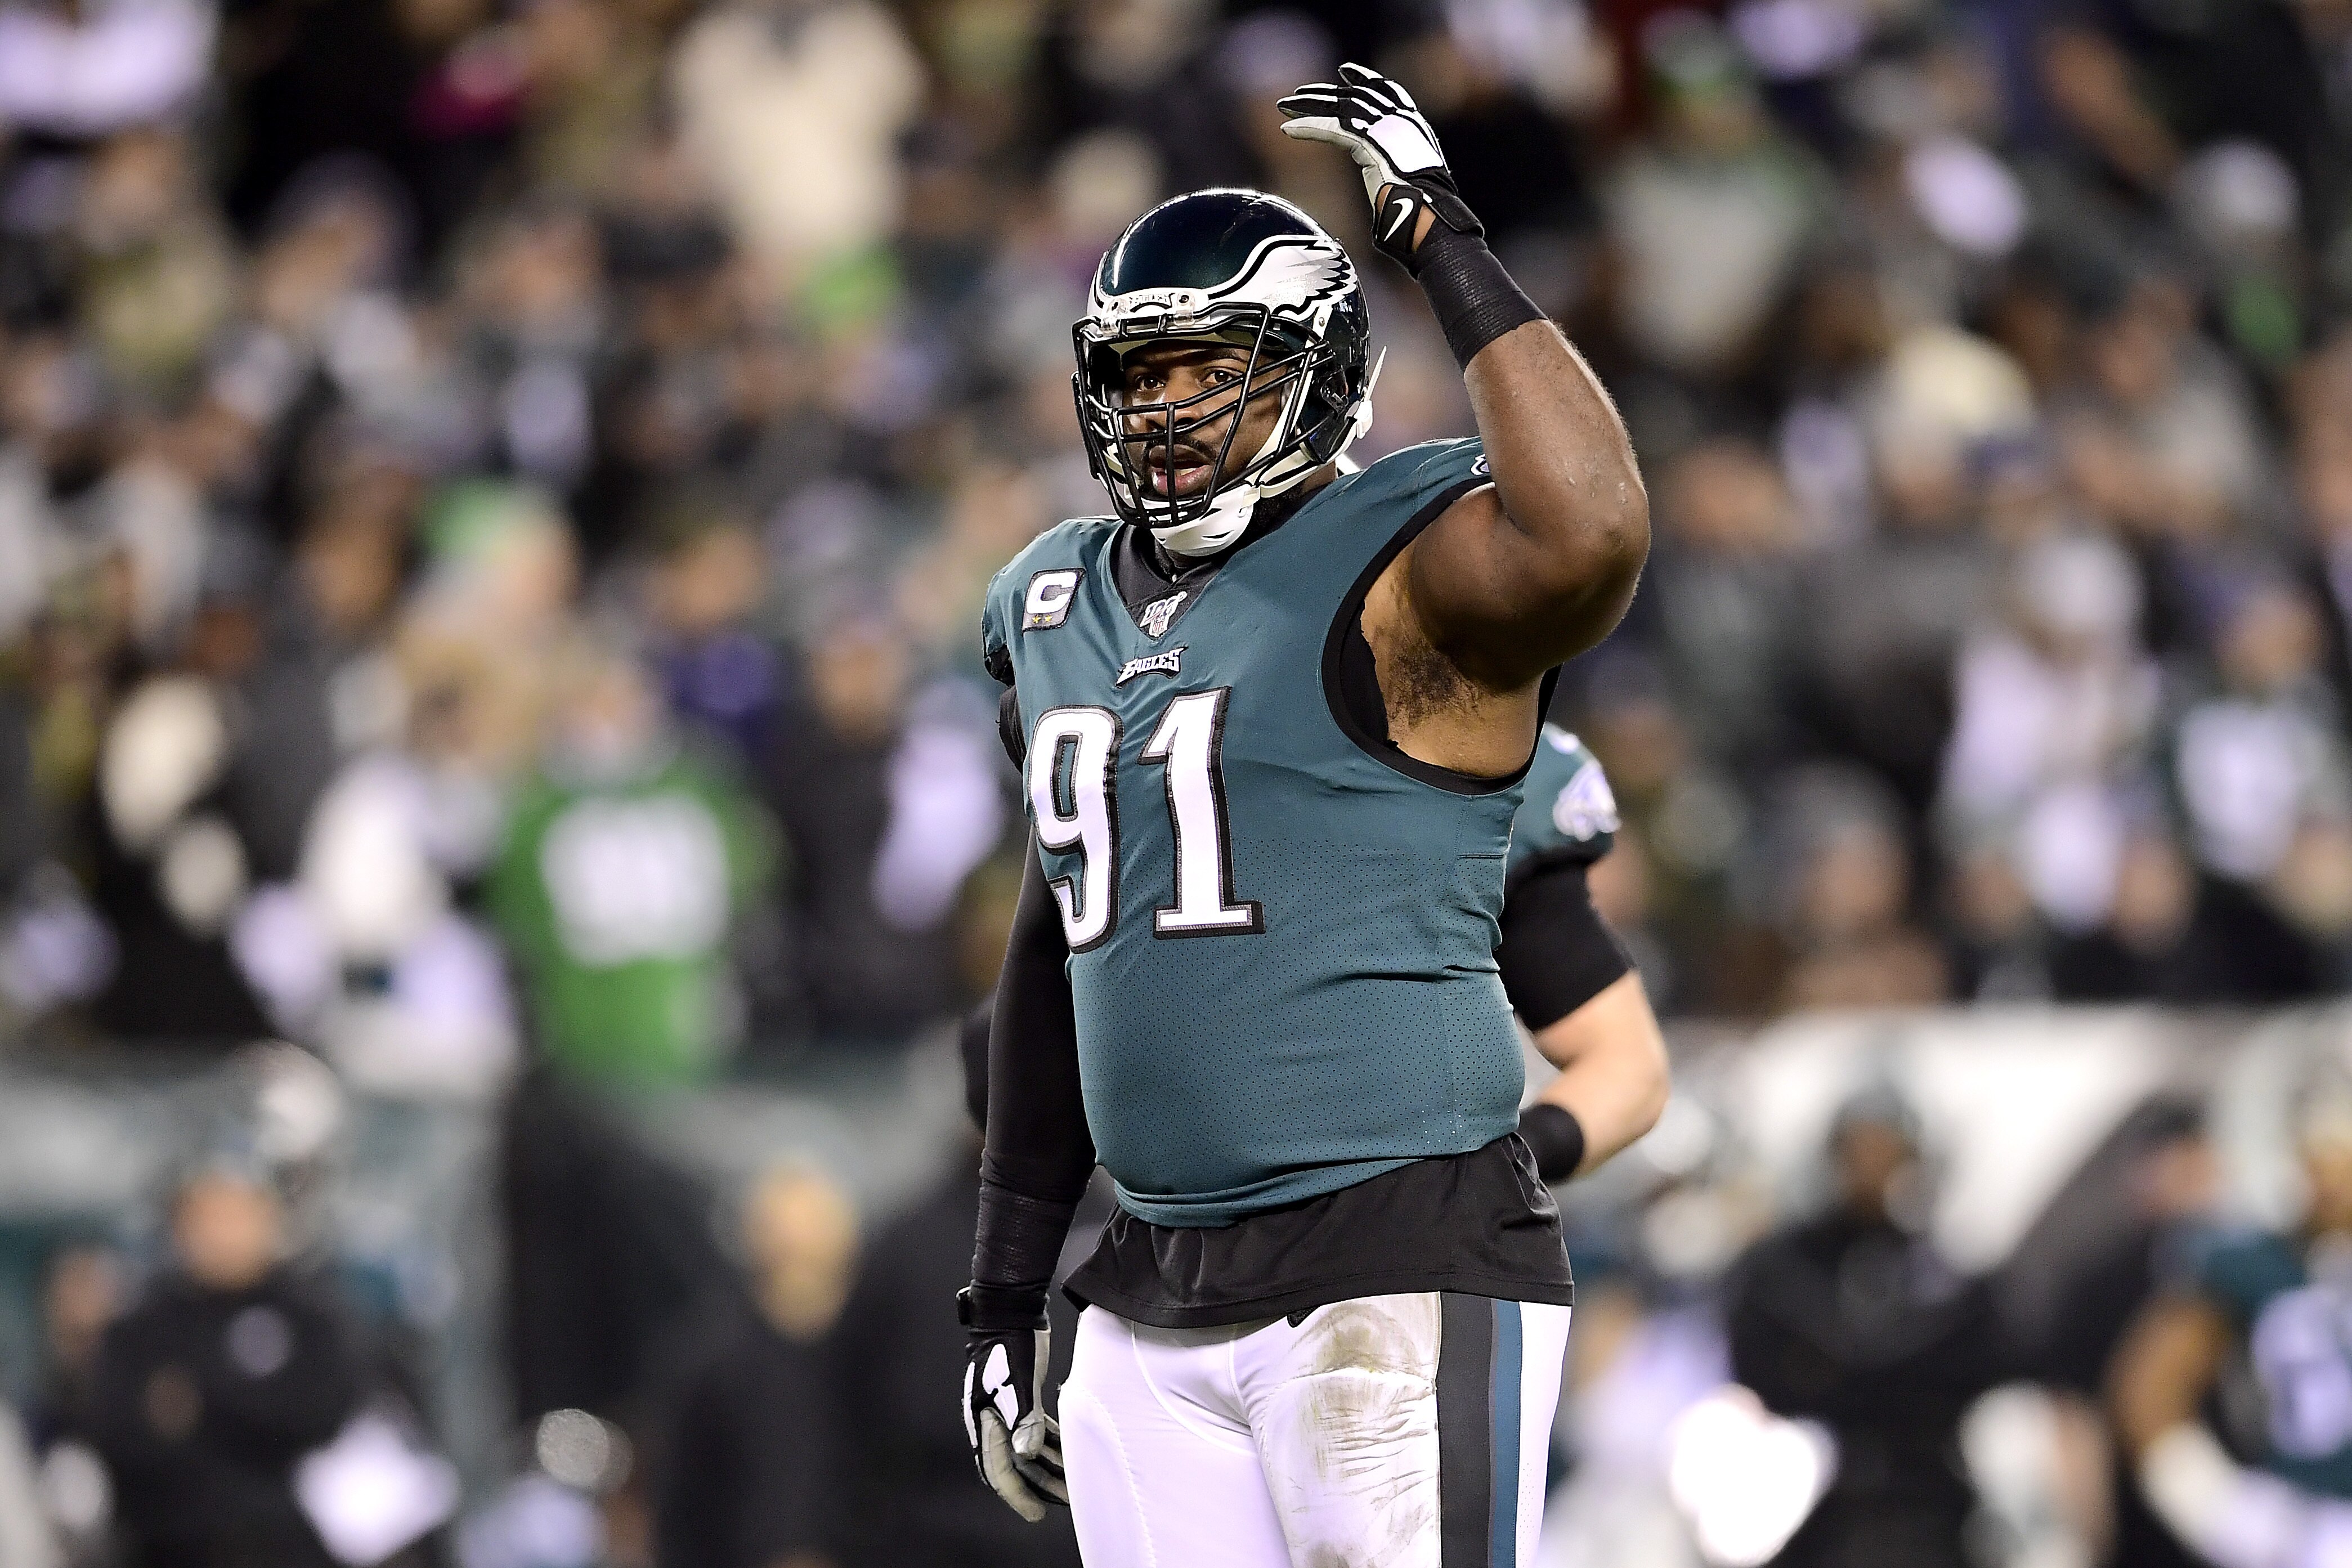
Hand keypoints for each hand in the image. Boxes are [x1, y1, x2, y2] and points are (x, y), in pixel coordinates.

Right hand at [960, 1314, 1067, 1521]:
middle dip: (1040, 1485)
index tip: (1036, 1514)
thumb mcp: (1017, 1381)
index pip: (998, 1470)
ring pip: (1029, 1447)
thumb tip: (1026, 1455)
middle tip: (1066, 1501)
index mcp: (985, 1419)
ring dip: (1050, 1465)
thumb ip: (1023, 1418)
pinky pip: (1037, 1428)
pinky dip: (1051, 1442)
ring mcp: (1008, 1407)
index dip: (1017, 1495)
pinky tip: (1070, 1450)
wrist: (1011, 1308)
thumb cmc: (1010, 1342)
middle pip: (1016, 1463)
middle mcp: (994, 1418)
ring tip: (1073, 1481)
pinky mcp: (1023, 1395)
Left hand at [1278, 63, 1480, 269]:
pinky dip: (1309, 128)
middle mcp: (1400, 120)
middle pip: (1356, 95)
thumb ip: (1397, 174)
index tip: (1345, 71)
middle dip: (1326, 93)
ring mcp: (1386, 128)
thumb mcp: (1411, 183)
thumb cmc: (1422, 211)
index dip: (1365, 79)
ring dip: (1309, 105)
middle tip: (1299, 92)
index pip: (1388, 91)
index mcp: (1414, 126)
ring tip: (1284, 106)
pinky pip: (1332, 129)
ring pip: (1341, 107)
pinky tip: (1288, 130)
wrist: (1429, 214)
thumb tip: (1387, 194)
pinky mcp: (1369, 142)